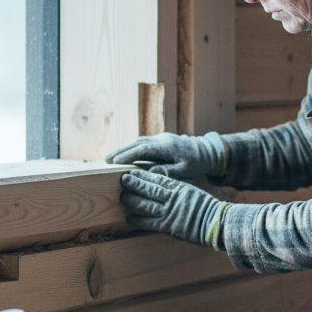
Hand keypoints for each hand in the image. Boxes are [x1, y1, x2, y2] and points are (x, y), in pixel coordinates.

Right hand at [105, 131, 225, 179]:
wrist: (206, 150)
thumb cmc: (196, 162)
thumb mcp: (185, 170)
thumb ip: (168, 171)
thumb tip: (150, 173)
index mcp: (166, 147)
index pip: (142, 149)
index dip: (127, 155)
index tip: (114, 161)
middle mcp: (161, 139)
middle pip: (136, 143)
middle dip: (120, 151)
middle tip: (105, 160)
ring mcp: (160, 138)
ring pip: (138, 142)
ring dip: (124, 149)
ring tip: (110, 158)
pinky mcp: (160, 140)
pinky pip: (143, 143)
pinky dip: (132, 148)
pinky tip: (124, 155)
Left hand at [120, 170, 228, 248]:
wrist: (218, 223)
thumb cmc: (208, 209)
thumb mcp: (194, 193)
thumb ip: (179, 191)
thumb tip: (165, 188)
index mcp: (180, 188)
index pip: (158, 179)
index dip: (144, 175)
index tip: (133, 171)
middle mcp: (174, 199)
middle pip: (150, 189)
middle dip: (135, 184)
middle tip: (123, 180)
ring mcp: (170, 212)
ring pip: (146, 204)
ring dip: (132, 201)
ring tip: (122, 197)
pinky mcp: (169, 226)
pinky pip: (149, 223)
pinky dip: (138, 220)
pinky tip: (129, 217)